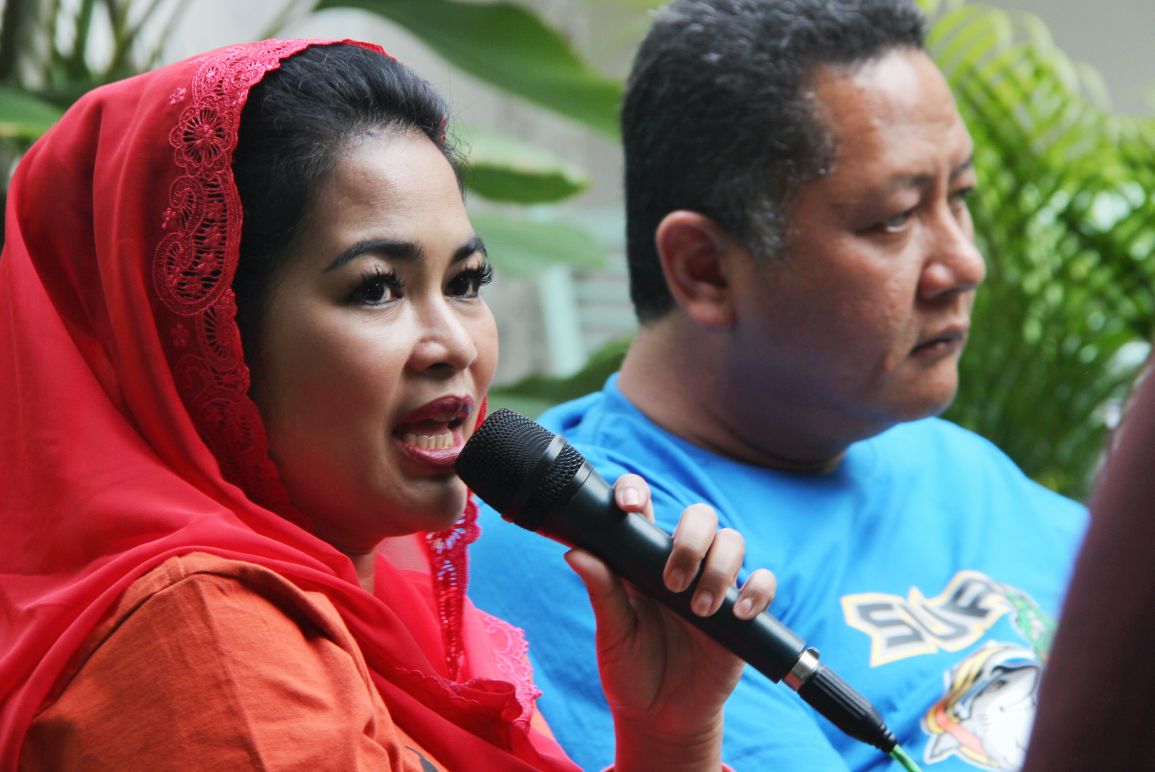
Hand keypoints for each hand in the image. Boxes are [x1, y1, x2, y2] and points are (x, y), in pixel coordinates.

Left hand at [565, 474, 775, 771]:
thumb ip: (602, 592)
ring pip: (732, 541)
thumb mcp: (612, 634)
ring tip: (698, 609)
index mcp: (642, 560)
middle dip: (690, 538)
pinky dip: (757, 590)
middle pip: (699, 516)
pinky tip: (740, 613)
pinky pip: (763, 582)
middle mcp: (681, 563)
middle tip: (671, 582)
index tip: (629, 505)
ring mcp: (715, 585)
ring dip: (718, 568)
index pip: (643, 508)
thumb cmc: (630, 671)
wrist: (662, 719)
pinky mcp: (743, 612)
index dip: (636, 491)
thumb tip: (575, 551)